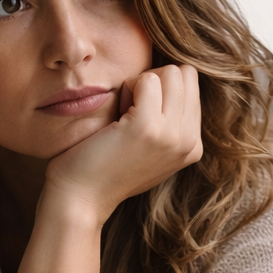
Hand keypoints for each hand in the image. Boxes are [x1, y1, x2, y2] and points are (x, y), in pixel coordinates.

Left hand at [11, 64, 202, 272]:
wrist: (80, 200)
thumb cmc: (103, 167)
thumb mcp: (148, 148)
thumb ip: (168, 121)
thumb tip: (175, 79)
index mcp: (193, 145)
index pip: (191, 86)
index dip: (159, 91)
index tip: (136, 118)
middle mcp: (190, 142)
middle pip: (185, 74)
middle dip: (153, 82)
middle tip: (127, 114)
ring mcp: (173, 135)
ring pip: (172, 72)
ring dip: (140, 84)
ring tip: (122, 117)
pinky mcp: (148, 128)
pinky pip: (147, 79)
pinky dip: (126, 88)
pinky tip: (114, 118)